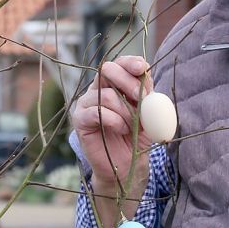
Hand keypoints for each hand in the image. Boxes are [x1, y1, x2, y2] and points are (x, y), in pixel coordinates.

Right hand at [71, 55, 152, 190]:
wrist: (127, 164)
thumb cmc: (137, 136)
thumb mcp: (148, 113)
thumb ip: (148, 94)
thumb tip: (148, 76)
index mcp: (114, 83)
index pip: (119, 63)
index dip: (130, 62)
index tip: (143, 68)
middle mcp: (97, 89)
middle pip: (107, 70)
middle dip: (127, 82)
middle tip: (141, 98)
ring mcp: (86, 103)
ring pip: (106, 95)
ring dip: (126, 111)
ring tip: (133, 126)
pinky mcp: (80, 119)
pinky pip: (97, 112)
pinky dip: (115, 121)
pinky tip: (122, 129)